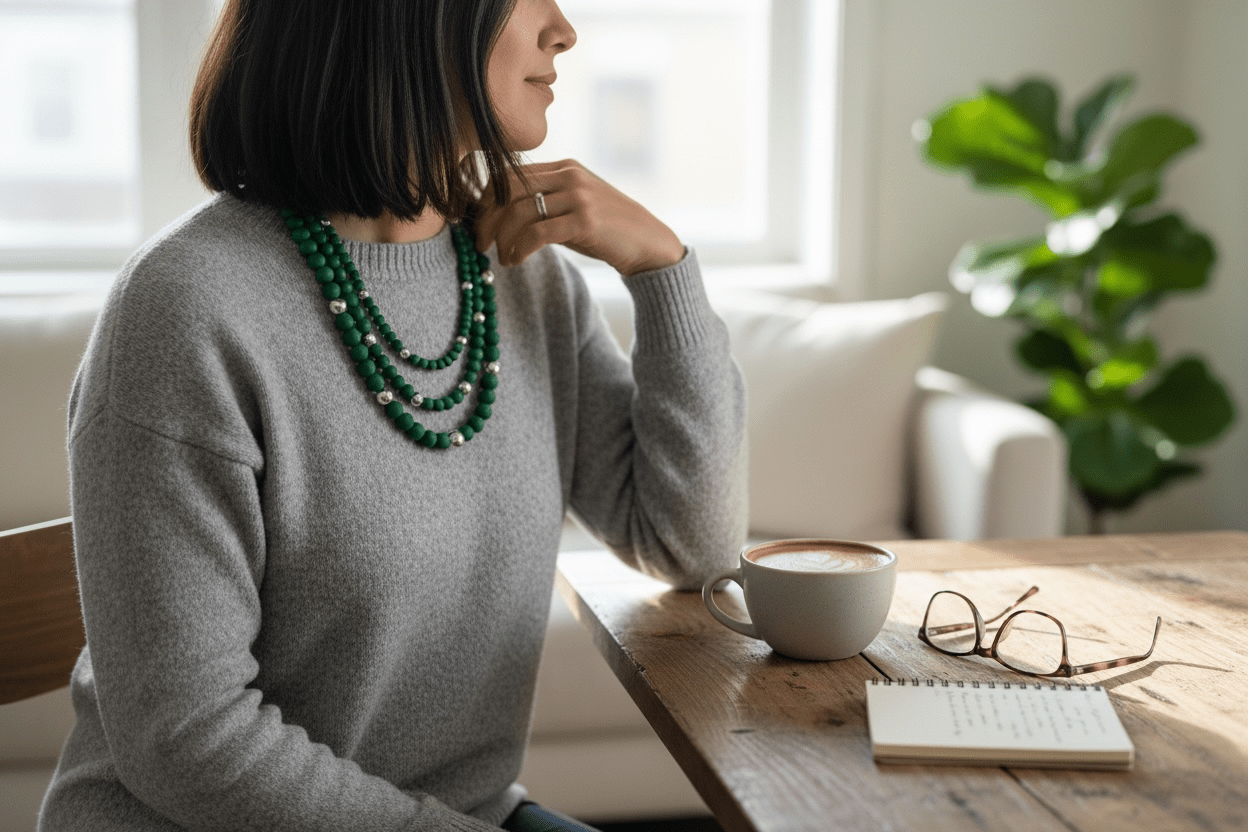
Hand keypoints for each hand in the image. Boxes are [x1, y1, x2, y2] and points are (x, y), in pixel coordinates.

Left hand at [475, 159, 685, 276]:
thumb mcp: (574, 207)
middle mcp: (569, 176)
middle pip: (509, 190)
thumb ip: (545, 202)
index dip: (486, 199)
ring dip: (502, 239)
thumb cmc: (606, 230)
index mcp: (564, 167)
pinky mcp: (585, 221)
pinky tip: (514, 261)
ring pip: (520, 212)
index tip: (478, 223)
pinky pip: (538, 233)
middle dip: (487, 219)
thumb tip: (500, 215)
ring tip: (500, 258)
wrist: (648, 244)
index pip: (510, 175)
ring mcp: (579, 197)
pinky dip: (519, 249)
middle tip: (479, 244)